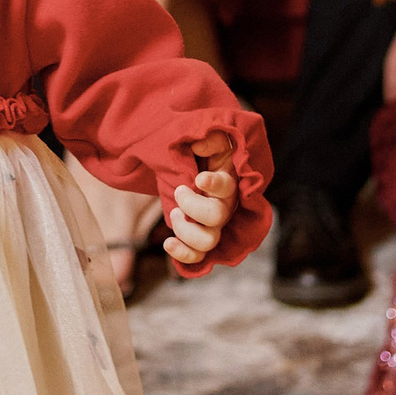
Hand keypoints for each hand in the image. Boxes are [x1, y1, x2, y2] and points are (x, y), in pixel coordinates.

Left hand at [164, 131, 236, 266]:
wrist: (195, 168)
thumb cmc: (203, 153)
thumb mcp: (210, 139)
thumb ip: (210, 138)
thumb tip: (199, 145)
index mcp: (228, 182)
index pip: (227, 186)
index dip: (214, 184)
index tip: (199, 178)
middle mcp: (224, 206)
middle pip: (217, 217)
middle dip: (193, 206)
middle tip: (179, 190)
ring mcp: (213, 226)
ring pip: (208, 241)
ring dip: (186, 231)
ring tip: (174, 214)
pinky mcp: (200, 237)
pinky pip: (197, 256)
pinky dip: (182, 254)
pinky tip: (167, 243)